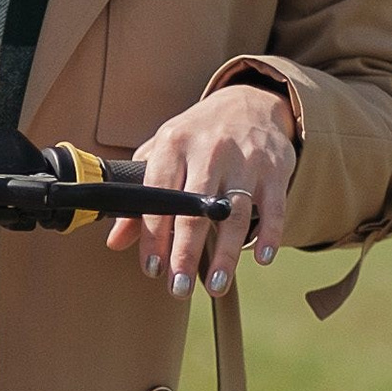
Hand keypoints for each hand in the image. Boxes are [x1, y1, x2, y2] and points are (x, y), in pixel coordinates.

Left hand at [104, 82, 294, 297]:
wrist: (249, 101)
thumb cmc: (198, 136)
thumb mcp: (163, 154)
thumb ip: (140, 196)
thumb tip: (116, 241)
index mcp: (174, 145)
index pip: (158, 196)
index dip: (153, 236)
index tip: (152, 269)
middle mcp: (209, 150)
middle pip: (194, 210)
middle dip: (185, 253)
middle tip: (178, 288)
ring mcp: (245, 159)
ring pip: (234, 213)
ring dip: (225, 254)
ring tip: (215, 285)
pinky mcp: (275, 167)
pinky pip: (273, 205)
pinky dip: (269, 233)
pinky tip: (261, 259)